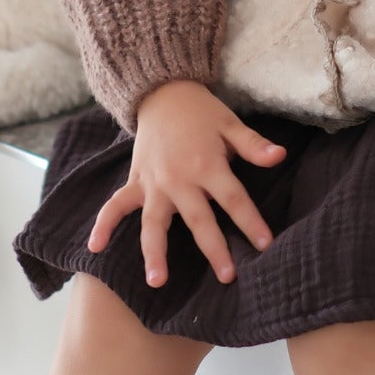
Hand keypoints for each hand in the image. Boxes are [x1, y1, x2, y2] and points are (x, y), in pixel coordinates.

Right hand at [87, 79, 286, 286]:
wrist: (162, 94)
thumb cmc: (201, 113)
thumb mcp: (230, 124)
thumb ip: (253, 145)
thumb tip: (280, 156)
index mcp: (206, 164)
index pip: (233, 199)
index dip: (251, 221)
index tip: (266, 245)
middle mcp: (179, 178)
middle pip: (199, 219)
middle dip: (214, 248)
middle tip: (228, 276)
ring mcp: (154, 183)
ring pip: (153, 223)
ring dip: (154, 252)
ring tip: (157, 281)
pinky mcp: (136, 182)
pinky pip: (116, 206)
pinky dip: (103, 225)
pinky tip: (94, 248)